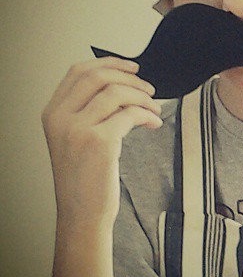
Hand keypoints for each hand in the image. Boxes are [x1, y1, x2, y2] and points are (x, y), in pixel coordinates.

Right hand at [41, 57, 162, 228]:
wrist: (81, 212)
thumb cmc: (84, 177)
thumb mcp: (76, 138)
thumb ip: (89, 110)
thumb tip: (124, 84)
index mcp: (53, 113)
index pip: (78, 71)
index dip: (108, 63)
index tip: (132, 67)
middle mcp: (61, 118)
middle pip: (98, 77)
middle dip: (130, 78)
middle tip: (149, 89)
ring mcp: (78, 129)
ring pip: (117, 93)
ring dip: (143, 97)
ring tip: (154, 108)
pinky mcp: (99, 142)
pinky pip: (130, 114)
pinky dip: (148, 114)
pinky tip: (154, 123)